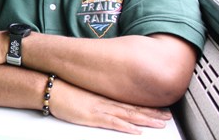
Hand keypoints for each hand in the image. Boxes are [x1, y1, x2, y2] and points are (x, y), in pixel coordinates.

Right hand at [51, 78, 171, 133]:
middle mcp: (106, 102)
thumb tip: (104, 100)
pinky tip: (137, 130)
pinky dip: (126, 127)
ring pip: (128, 115)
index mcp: (104, 96)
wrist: (51, 88)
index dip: (146, 106)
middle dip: (152, 113)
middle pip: (133, 108)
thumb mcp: (84, 94)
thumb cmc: (64, 90)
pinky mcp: (92, 117)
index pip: (130, 102)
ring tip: (161, 123)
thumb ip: (96, 98)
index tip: (160, 108)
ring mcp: (100, 109)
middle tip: (168, 116)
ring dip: (145, 119)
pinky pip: (112, 123)